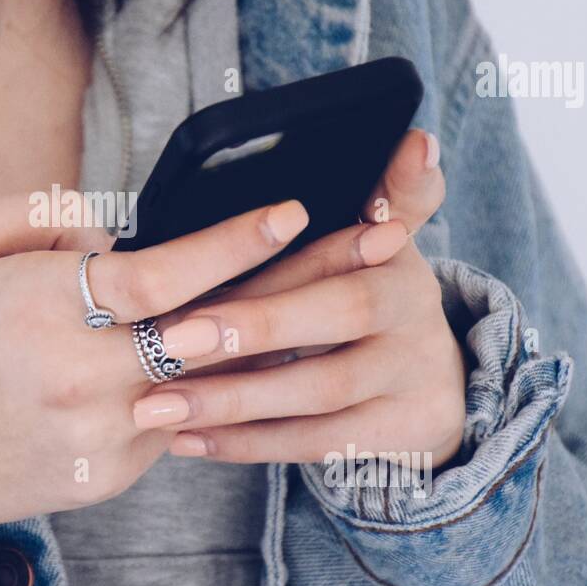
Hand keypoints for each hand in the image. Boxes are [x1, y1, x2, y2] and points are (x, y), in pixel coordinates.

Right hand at [0, 193, 312, 580]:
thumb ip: (35, 213)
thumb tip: (108, 229)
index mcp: (44, 311)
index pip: (166, 274)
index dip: (236, 240)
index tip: (292, 211)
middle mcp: (85, 380)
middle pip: (214, 331)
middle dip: (292, 287)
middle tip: (358, 254)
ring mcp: (104, 437)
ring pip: (201, 381)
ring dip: (247, 341)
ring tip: (297, 301)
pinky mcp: (109, 475)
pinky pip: (171, 420)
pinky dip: (185, 388)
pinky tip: (183, 363)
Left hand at [131, 129, 466, 467]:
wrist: (429, 388)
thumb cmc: (369, 294)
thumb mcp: (380, 239)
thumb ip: (384, 192)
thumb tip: (418, 141)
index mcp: (399, 251)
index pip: (359, 235)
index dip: (309, 236)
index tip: (265, 231)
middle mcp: (417, 310)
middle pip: (340, 313)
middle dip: (253, 324)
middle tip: (169, 339)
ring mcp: (414, 377)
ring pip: (320, 391)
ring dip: (234, 399)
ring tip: (157, 405)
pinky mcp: (401, 435)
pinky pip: (315, 444)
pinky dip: (248, 444)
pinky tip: (186, 441)